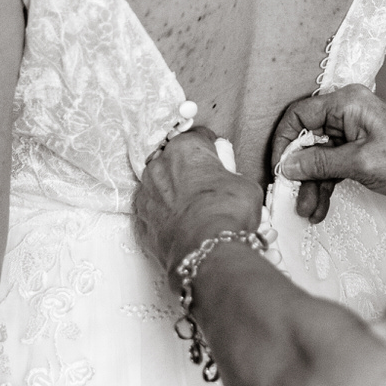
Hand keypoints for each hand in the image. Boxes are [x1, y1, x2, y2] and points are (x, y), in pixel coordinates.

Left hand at [134, 125, 263, 278]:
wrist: (206, 249)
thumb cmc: (227, 212)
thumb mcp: (245, 184)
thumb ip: (231, 176)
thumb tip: (229, 184)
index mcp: (185, 148)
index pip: (198, 136)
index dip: (212, 148)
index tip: (219, 159)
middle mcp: (158, 166)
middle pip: (175, 161)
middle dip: (189, 170)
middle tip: (209, 187)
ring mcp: (146, 195)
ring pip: (160, 187)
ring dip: (174, 194)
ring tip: (195, 211)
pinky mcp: (140, 221)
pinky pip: (154, 213)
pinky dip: (166, 218)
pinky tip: (183, 227)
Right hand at [268, 84, 385, 221]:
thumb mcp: (361, 163)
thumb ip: (320, 163)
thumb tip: (287, 165)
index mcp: (347, 103)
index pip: (299, 115)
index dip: (285, 142)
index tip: (279, 170)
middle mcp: (347, 114)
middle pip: (306, 139)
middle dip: (299, 170)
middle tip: (292, 198)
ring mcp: (353, 135)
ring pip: (318, 158)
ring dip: (311, 185)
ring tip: (307, 211)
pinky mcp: (359, 154)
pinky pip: (331, 168)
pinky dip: (324, 187)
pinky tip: (319, 209)